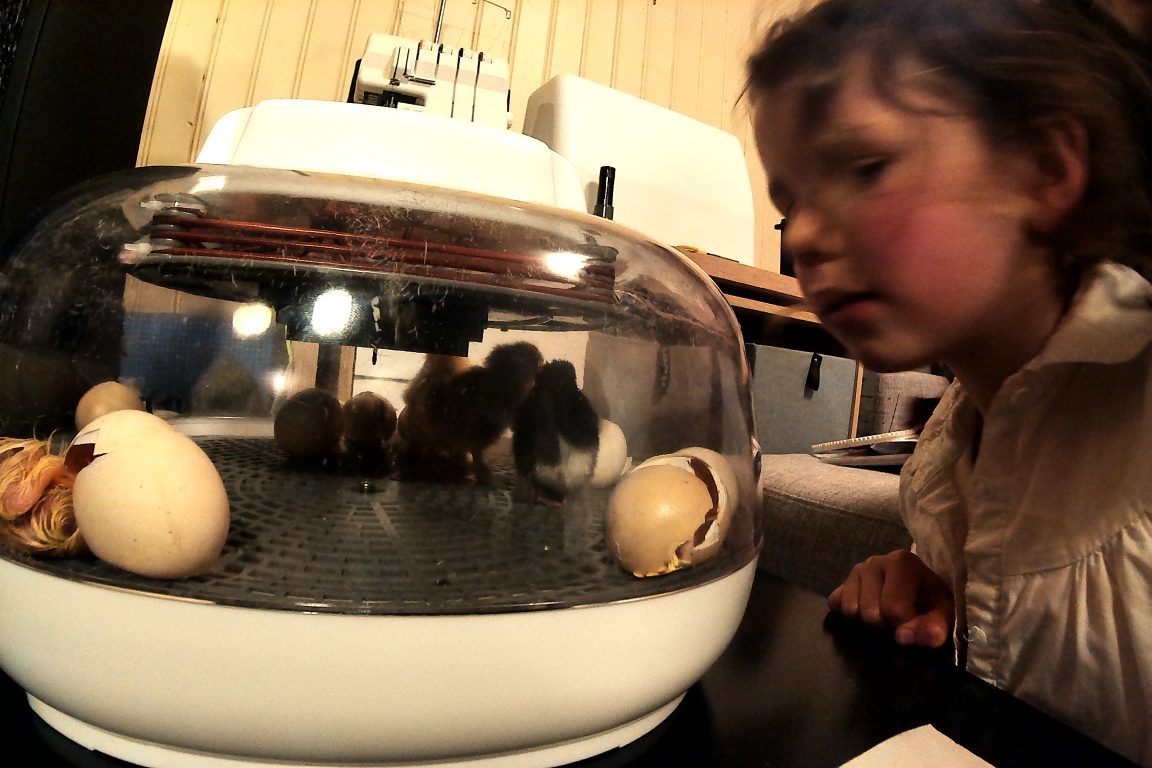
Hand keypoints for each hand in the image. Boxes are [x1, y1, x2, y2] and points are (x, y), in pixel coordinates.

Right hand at [827, 550, 954, 647]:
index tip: (916, 621)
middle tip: (898, 619)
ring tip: (884, 615)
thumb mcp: (944, 615)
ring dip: (867, 622)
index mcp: (901, 562)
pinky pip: (836, 605)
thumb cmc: (932, 601)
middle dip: (885, 624)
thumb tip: (901, 638)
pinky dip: (849, 616)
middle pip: (870, 612)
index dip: (906, 624)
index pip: (893, 608)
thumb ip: (932, 628)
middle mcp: (873, 561)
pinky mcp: (842, 583)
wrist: (921, 590)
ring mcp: (855, 571)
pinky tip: (867, 612)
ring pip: (850, 610)